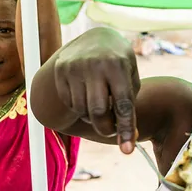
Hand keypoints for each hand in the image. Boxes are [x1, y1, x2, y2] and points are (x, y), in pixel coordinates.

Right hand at [52, 28, 140, 153]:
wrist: (94, 40)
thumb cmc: (119, 65)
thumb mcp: (130, 80)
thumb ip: (130, 109)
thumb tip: (128, 141)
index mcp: (117, 65)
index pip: (122, 104)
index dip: (125, 129)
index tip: (127, 150)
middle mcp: (94, 64)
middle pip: (98, 112)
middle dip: (106, 128)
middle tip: (111, 130)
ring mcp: (74, 67)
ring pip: (82, 110)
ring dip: (92, 118)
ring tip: (100, 106)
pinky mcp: (61, 72)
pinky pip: (70, 103)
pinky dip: (80, 109)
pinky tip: (86, 97)